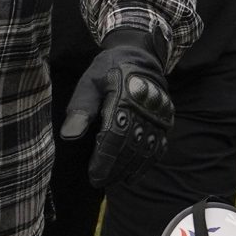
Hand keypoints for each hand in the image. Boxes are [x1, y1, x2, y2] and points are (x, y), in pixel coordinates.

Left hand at [60, 32, 173, 188]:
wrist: (139, 54)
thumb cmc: (109, 69)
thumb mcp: (89, 82)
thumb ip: (80, 109)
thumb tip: (69, 135)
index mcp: (123, 97)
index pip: (114, 137)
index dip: (104, 160)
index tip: (94, 176)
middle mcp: (145, 107)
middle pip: (131, 147)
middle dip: (115, 169)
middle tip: (100, 182)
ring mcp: (159, 114)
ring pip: (147, 149)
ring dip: (130, 168)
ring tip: (115, 180)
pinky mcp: (166, 118)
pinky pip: (160, 145)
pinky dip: (148, 162)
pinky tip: (135, 172)